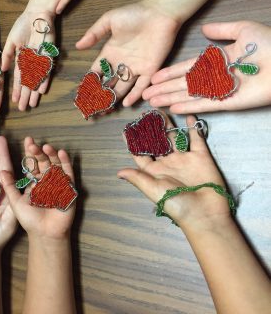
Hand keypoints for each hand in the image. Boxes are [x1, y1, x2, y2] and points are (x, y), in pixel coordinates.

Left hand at [1, 137, 75, 240]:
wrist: (45, 234)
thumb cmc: (29, 220)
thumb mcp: (15, 202)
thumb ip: (9, 186)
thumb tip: (1, 170)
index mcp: (33, 182)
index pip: (31, 164)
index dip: (29, 153)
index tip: (27, 141)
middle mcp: (46, 181)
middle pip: (42, 162)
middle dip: (38, 152)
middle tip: (32, 143)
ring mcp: (58, 183)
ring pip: (54, 165)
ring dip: (51, 155)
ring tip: (46, 146)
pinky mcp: (69, 188)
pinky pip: (68, 173)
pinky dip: (65, 163)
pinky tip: (62, 154)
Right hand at [3, 11, 55, 110]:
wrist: (36, 15)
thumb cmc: (23, 26)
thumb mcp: (11, 42)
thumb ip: (7, 56)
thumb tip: (2, 71)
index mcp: (21, 60)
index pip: (18, 79)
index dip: (16, 90)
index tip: (13, 101)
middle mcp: (31, 63)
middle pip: (27, 83)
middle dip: (24, 95)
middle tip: (23, 108)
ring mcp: (40, 60)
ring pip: (36, 80)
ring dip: (34, 92)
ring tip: (31, 104)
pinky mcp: (48, 55)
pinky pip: (46, 70)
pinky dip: (44, 79)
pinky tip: (41, 90)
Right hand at [76, 0, 180, 106]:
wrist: (160, 12)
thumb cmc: (135, 13)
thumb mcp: (109, 20)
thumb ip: (94, 33)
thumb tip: (78, 46)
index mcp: (110, 53)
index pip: (96, 72)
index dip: (88, 83)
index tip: (80, 93)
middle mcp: (121, 63)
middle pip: (108, 83)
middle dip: (99, 95)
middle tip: (91, 107)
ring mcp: (136, 68)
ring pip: (122, 87)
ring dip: (114, 98)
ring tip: (105, 109)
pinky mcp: (150, 69)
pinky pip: (141, 85)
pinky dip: (134, 95)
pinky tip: (125, 103)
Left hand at [117, 113, 230, 229]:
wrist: (205, 213)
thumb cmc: (176, 204)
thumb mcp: (153, 189)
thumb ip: (137, 178)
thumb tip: (118, 172)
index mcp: (154, 171)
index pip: (140, 153)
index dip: (132, 142)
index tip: (126, 129)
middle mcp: (168, 163)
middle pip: (157, 142)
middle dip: (150, 129)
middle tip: (145, 113)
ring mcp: (184, 159)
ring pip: (173, 137)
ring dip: (167, 125)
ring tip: (161, 110)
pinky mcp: (201, 157)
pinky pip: (196, 139)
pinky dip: (192, 127)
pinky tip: (187, 116)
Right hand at [143, 21, 270, 112]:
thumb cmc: (270, 43)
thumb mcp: (244, 30)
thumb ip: (222, 29)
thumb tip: (204, 28)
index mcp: (218, 60)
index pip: (188, 67)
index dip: (170, 72)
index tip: (153, 77)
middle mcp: (216, 77)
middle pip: (184, 84)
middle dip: (164, 89)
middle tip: (145, 94)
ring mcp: (222, 91)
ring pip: (190, 95)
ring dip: (171, 99)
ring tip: (152, 102)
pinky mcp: (230, 103)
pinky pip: (206, 105)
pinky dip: (190, 107)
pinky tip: (174, 109)